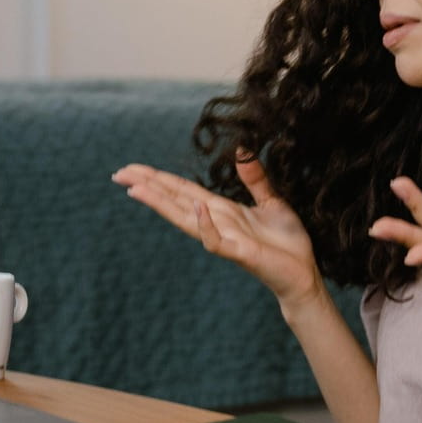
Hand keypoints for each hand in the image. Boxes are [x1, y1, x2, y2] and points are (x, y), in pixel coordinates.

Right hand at [112, 155, 324, 309]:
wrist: (303, 273)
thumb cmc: (287, 241)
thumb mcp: (271, 200)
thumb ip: (254, 178)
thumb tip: (242, 149)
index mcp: (220, 209)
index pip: (182, 190)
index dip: (158, 178)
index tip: (132, 168)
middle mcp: (215, 222)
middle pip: (175, 200)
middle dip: (148, 186)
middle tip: (118, 174)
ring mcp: (225, 238)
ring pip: (185, 219)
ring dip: (161, 204)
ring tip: (136, 189)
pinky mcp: (240, 253)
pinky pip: (217, 241)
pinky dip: (206, 227)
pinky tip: (196, 210)